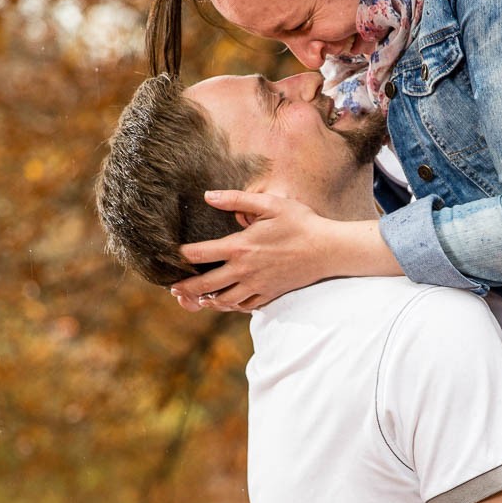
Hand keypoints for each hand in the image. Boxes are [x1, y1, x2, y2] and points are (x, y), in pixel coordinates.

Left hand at [169, 190, 333, 312]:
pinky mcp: (269, 294)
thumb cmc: (300, 223)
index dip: (182, 255)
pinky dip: (231, 307)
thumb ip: (236, 200)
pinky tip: (225, 302)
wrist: (327, 249)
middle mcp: (244, 270)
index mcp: (240, 246)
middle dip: (186, 288)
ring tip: (196, 298)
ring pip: (223, 300)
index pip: (200, 254)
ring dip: (207, 300)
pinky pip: (244, 307)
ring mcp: (257, 285)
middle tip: (174, 288)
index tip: (173, 254)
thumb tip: (207, 196)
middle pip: (205, 285)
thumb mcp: (269, 204)